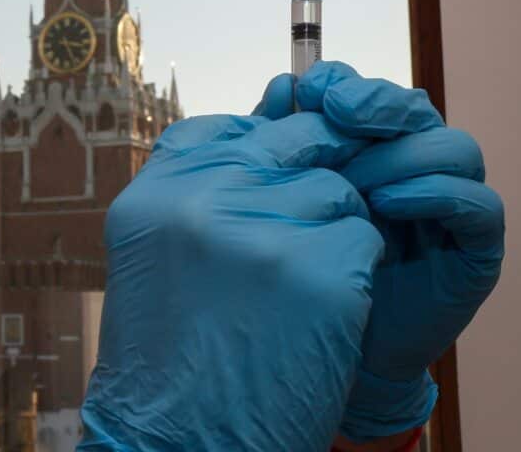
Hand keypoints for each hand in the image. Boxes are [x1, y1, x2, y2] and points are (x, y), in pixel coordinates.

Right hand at [79, 111, 382, 451]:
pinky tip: (316, 310)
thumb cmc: (171, 350)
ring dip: (332, 234)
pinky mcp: (318, 273)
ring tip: (294, 289)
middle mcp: (202, 200)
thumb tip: (282, 101)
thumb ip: (204, 181)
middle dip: (310, 180)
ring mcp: (263, 233)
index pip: (232, 126)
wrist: (180, 436)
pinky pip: (363, 237)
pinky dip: (354, 273)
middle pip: (293, 144)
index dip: (264, 154)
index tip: (263, 194)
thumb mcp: (157, 253)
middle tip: (298, 236)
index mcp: (156, 192)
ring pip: (337, 192)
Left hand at [260, 63, 504, 441]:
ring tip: (354, 180)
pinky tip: (386, 204)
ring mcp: (449, 203)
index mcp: (367, 146)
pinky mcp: (475, 246)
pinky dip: (434, 193)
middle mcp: (413, 166)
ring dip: (399, 155)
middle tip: (336, 110)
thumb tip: (281, 86)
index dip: (341, 82)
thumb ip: (280, 146)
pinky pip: (477, 203)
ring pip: (451, 148)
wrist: (323, 344)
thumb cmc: (300, 265)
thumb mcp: (282, 198)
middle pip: (414, 109)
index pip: (367, 92)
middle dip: (375, 102)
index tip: (305, 90)